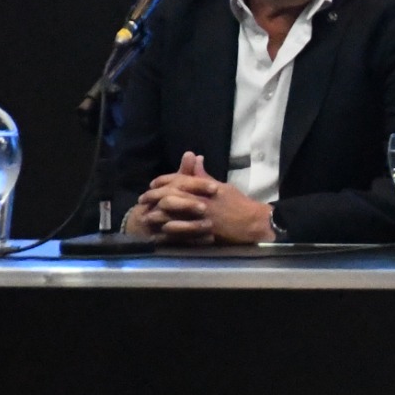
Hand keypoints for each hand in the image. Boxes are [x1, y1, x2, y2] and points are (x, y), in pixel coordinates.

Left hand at [126, 152, 274, 244]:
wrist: (252, 223)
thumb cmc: (238, 204)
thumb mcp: (221, 186)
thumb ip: (204, 176)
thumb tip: (195, 159)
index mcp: (203, 188)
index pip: (178, 180)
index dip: (162, 181)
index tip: (152, 184)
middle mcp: (199, 201)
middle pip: (169, 196)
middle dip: (153, 197)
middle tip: (142, 200)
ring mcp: (199, 218)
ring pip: (171, 215)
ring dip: (156, 216)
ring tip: (145, 218)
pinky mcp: (201, 233)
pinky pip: (179, 233)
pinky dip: (166, 234)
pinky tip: (157, 234)